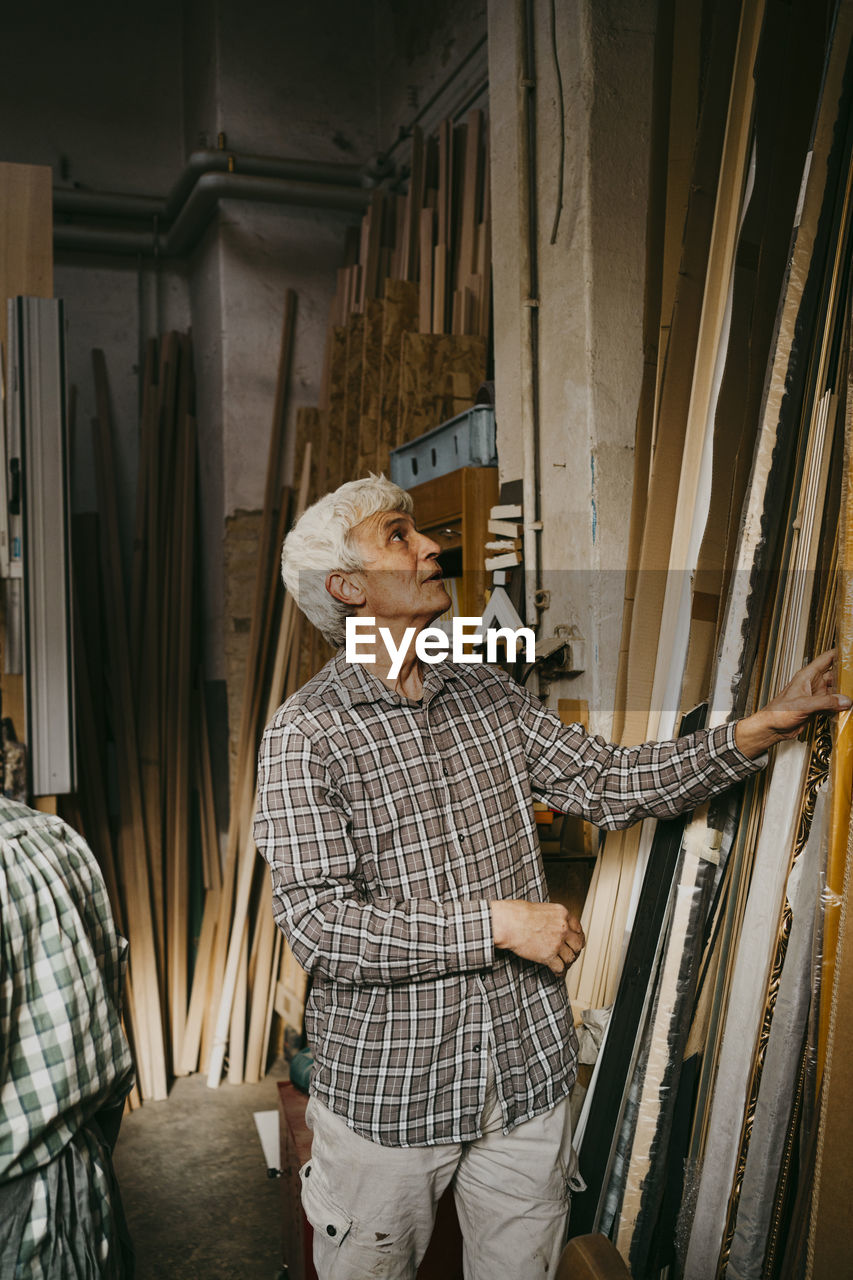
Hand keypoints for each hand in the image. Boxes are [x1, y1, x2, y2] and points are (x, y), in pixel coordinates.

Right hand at [490, 900, 585, 974]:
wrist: (508, 922)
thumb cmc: (518, 913)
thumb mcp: (541, 908)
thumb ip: (552, 917)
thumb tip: (553, 925)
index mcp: (562, 914)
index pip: (578, 928)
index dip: (578, 937)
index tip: (575, 941)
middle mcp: (563, 928)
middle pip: (578, 944)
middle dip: (575, 950)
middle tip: (571, 953)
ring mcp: (557, 943)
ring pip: (570, 957)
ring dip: (567, 962)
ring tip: (563, 964)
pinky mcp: (548, 956)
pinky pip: (560, 967)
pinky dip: (559, 972)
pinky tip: (557, 972)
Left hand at [734, 650, 850, 757]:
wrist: (772, 727)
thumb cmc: (777, 712)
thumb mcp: (804, 705)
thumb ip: (825, 702)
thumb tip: (844, 700)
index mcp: (807, 676)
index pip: (826, 659)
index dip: (839, 653)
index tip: (851, 652)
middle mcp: (812, 684)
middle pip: (835, 675)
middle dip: (846, 676)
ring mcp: (815, 696)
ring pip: (835, 691)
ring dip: (844, 693)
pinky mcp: (817, 708)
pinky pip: (833, 704)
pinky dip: (840, 706)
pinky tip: (846, 708)